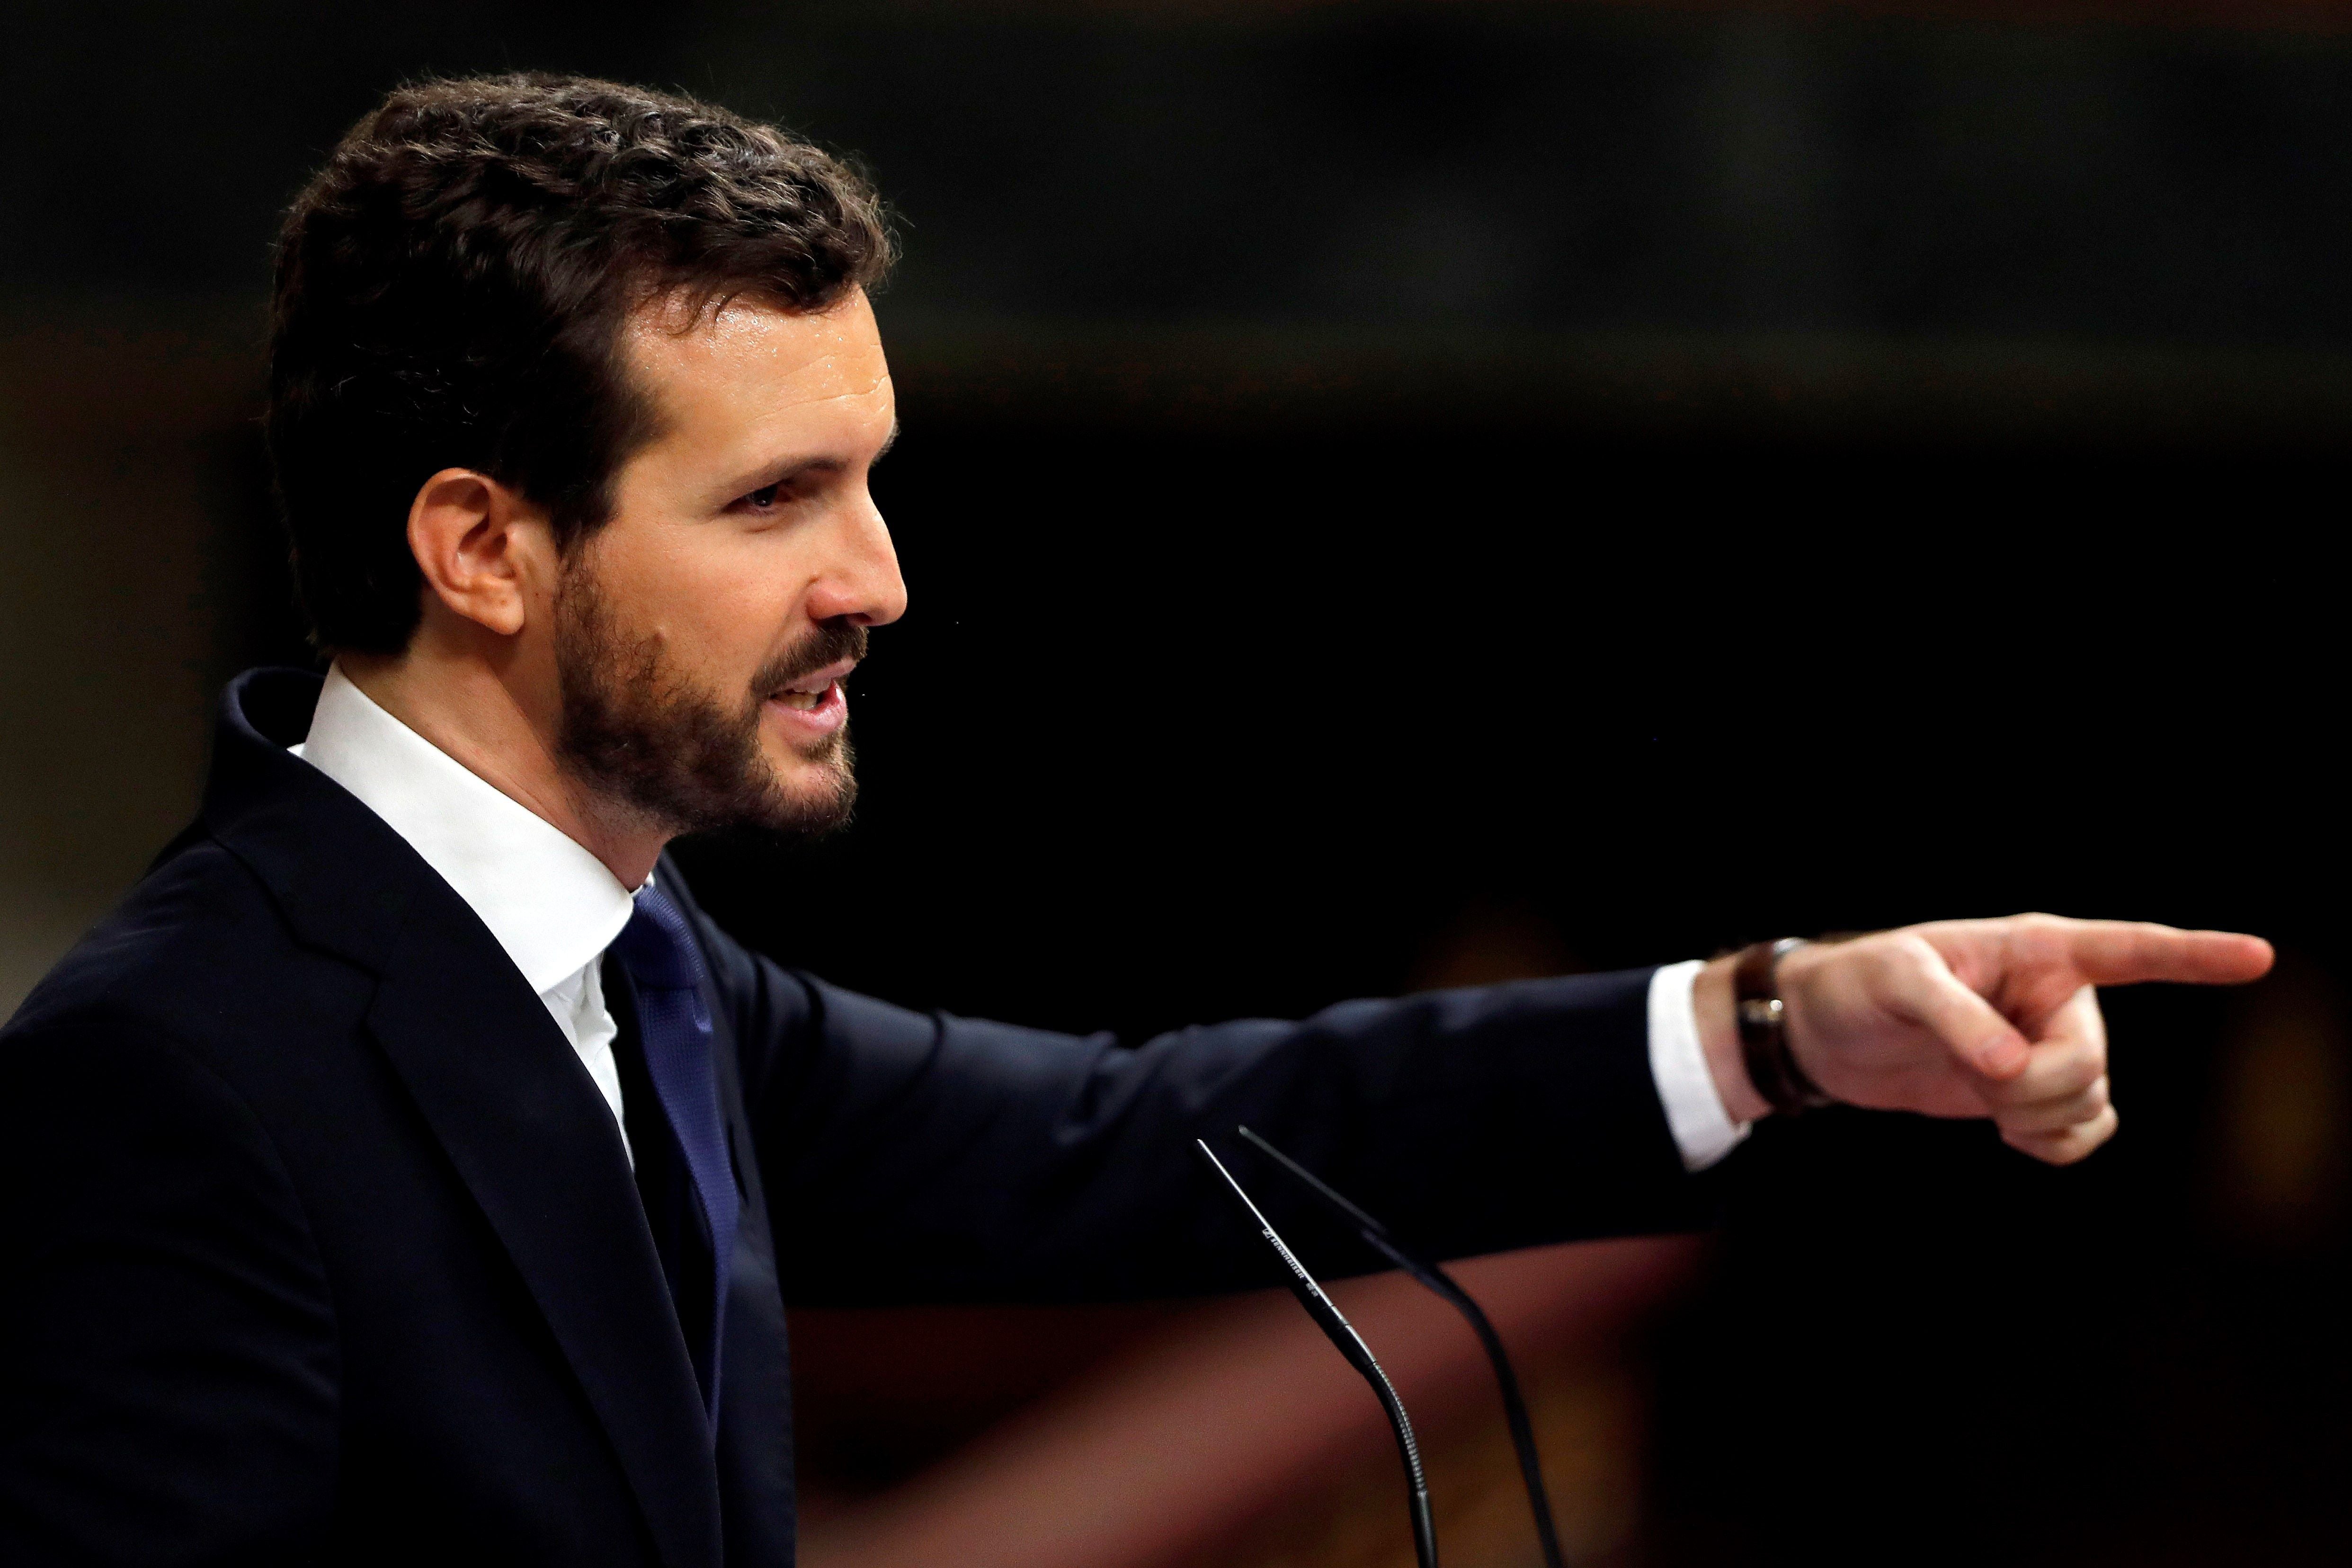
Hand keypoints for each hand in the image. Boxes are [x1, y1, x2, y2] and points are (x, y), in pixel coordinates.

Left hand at [1696, 915, 2273, 1163]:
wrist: (1828, 1032)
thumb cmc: (1860, 984)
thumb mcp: (1897, 985)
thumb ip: (1954, 1019)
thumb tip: (2009, 1069)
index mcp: (2037, 949)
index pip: (2129, 948)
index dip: (2194, 954)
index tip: (2257, 956)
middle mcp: (2059, 997)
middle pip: (2091, 1064)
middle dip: (2034, 1090)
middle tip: (1976, 1082)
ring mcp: (2052, 1047)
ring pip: (2091, 1103)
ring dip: (2035, 1117)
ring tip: (1980, 1093)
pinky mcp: (2037, 1093)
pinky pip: (2084, 1134)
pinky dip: (2050, 1145)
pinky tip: (2009, 1131)